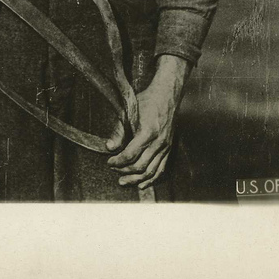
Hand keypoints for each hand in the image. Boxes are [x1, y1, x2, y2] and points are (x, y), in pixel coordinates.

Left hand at [105, 54, 189, 189]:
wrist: (167, 95)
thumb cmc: (146, 100)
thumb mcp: (129, 112)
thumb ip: (119, 130)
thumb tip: (110, 147)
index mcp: (147, 132)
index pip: (130, 154)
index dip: (118, 161)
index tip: (109, 161)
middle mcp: (158, 142)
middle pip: (140, 166)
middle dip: (125, 171)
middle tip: (114, 171)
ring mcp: (165, 147)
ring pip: (151, 171)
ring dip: (136, 179)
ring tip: (124, 181)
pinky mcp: (169, 149)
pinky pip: (161, 169)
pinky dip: (151, 179)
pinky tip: (142, 183)